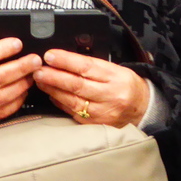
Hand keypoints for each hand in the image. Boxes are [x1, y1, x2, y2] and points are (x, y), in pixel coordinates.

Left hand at [32, 49, 149, 128]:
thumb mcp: (115, 69)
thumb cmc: (126, 85)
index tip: (50, 56)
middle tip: (38, 70)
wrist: (141, 108)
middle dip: (54, 76)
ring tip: (40, 80)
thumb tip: (64, 60)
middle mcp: (109, 96)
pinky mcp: (95, 124)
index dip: (66, 61)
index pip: (86, 67)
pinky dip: (60, 102)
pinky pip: (73, 112)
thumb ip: (92, 66)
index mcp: (115, 77)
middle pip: (77, 85)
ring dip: (53, 89)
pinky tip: (51, 95)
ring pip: (72, 100)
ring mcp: (102, 112)